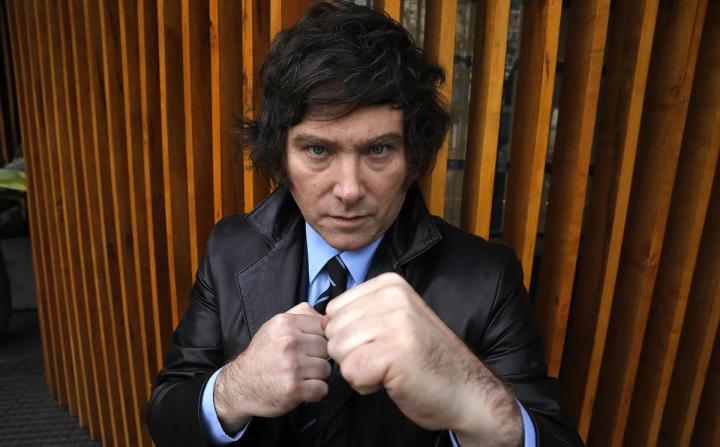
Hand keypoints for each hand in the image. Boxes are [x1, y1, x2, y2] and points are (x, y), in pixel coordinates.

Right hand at [214, 302, 331, 433]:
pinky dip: (315, 392)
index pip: (324, 327)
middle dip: (319, 357)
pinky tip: (302, 389)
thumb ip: (301, 314)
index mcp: (286, 323)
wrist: (239, 384)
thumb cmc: (262, 354)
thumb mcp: (276, 326)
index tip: (309, 347)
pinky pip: (322, 389)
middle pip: (327, 348)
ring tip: (301, 376)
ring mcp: (292, 366)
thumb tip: (328, 317)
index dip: (320, 339)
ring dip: (317, 376)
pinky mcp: (294, 388)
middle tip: (304, 363)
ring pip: (326, 369)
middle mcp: (289, 342)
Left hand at [323, 273, 521, 445]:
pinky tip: (390, 380)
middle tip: (385, 360)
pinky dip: (365, 384)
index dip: (350, 335)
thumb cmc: (426, 361)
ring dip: (358, 369)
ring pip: (339, 350)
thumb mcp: (396, 320)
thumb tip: (319, 321)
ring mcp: (396, 323)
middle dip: (351, 354)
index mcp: (391, 285)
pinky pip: (351, 372)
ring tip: (389, 369)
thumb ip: (363, 313)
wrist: (468, 392)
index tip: (381, 343)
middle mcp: (393, 298)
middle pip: (333, 330)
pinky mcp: (394, 353)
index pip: (335, 308)